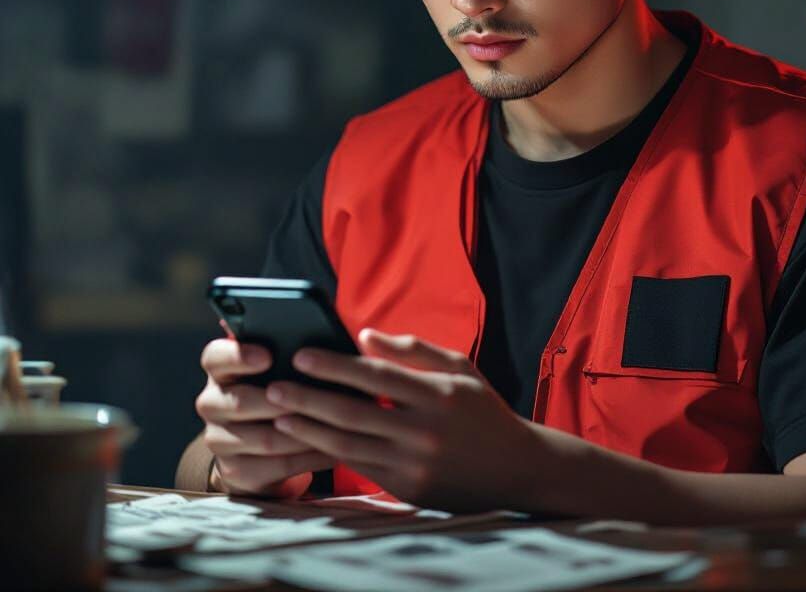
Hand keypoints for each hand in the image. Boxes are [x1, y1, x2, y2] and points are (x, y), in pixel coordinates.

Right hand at [195, 331, 335, 497]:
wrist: (257, 446)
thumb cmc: (275, 388)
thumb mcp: (275, 366)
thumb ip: (286, 346)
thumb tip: (322, 327)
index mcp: (220, 370)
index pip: (216, 357)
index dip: (240, 356)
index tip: (267, 356)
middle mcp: (212, 402)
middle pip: (239, 402)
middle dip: (280, 401)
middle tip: (310, 398)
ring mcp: (218, 439)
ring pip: (263, 438)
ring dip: (302, 432)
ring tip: (334, 424)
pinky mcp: (235, 470)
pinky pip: (275, 466)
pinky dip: (307, 457)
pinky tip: (332, 448)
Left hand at [265, 329, 545, 510]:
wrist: (513, 468)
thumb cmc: (481, 409)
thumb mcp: (459, 368)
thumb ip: (413, 349)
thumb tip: (364, 336)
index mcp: (439, 395)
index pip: (375, 377)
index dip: (335, 365)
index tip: (302, 355)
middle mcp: (425, 431)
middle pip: (353, 412)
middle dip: (308, 398)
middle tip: (273, 386)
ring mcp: (415, 463)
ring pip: (349, 444)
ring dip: (310, 428)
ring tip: (279, 414)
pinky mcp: (408, 487)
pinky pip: (360, 467)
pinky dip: (329, 452)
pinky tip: (307, 438)